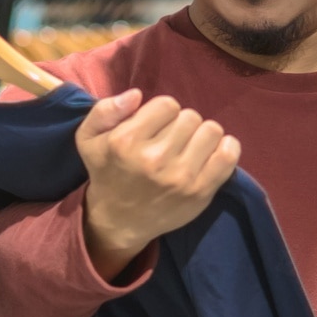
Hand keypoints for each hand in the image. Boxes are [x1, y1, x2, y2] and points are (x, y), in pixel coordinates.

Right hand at [76, 90, 240, 280]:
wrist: (120, 221)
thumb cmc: (107, 173)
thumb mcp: (88, 138)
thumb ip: (105, 110)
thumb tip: (136, 95)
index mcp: (126, 141)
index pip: (167, 104)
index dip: (162, 113)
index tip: (155, 128)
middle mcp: (154, 159)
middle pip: (190, 117)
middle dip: (181, 125)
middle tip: (171, 141)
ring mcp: (180, 177)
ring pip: (211, 131)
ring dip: (201, 136)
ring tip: (188, 148)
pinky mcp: (201, 192)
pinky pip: (228, 155)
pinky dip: (226, 148)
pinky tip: (211, 153)